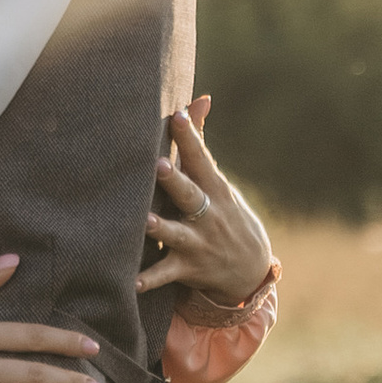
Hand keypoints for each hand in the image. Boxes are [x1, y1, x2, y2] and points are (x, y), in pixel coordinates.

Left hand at [139, 97, 272, 302]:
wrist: (251, 271)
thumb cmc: (225, 214)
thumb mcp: (218, 181)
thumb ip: (200, 143)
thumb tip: (200, 99)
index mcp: (214, 188)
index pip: (202, 159)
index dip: (190, 137)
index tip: (178, 115)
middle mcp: (207, 214)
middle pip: (190, 194)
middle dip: (175, 181)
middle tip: (158, 165)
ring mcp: (198, 242)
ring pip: (176, 235)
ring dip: (160, 228)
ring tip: (143, 222)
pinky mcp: (188, 268)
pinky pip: (166, 274)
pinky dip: (149, 279)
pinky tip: (131, 283)